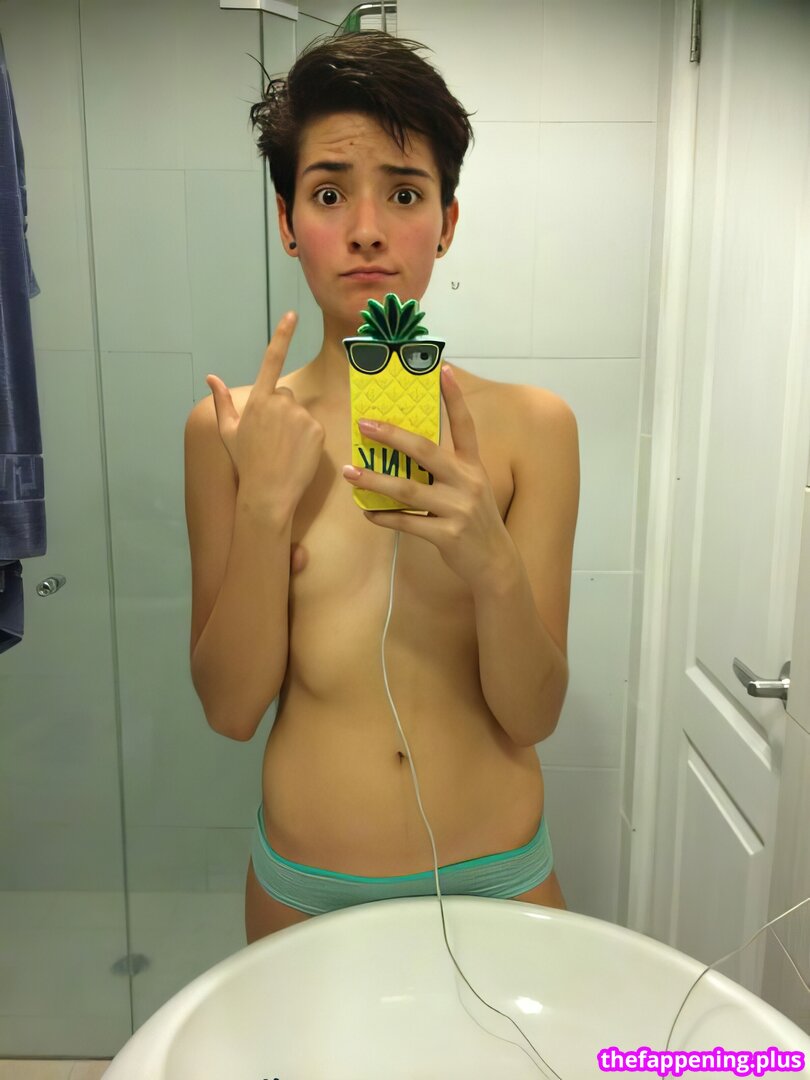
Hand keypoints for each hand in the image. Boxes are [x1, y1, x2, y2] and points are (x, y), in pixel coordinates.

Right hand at [206, 312, 324, 509]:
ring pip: (300, 412)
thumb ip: (223, 401)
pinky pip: (314, 427)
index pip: (272, 360)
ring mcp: (300, 416)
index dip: (283, 335)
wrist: (267, 492)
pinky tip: (297, 454)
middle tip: (272, 439)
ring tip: (284, 450)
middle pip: (285, 396)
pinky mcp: (317, 429)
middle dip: (281, 412)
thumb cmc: (246, 463)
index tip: (293, 315)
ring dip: (295, 426)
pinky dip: (308, 439)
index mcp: (258, 400)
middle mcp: (280, 403)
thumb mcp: (229, 432)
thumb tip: (211, 378)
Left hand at [342, 364, 513, 589]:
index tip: (444, 370)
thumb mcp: (470, 489)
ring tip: (350, 472)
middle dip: (392, 436)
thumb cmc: (475, 521)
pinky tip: (366, 512)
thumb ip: (446, 471)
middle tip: (364, 425)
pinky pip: (407, 521)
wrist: (495, 562)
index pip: (465, 426)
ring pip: (408, 489)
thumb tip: (406, 453)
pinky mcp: (446, 534)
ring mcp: (457, 509)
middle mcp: (467, 482)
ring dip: (375, 480)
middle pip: (425, 451)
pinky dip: (384, 517)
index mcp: (473, 467)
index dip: (455, 398)